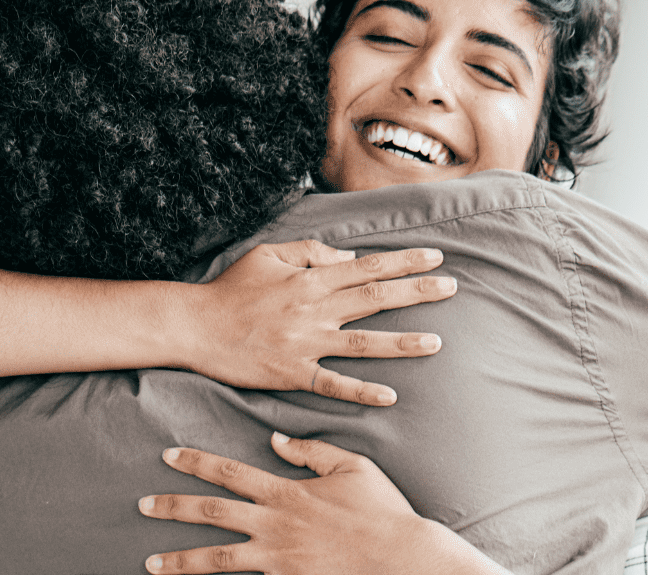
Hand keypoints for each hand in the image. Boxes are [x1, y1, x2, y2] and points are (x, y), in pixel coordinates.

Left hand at [139, 433, 497, 574]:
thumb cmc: (381, 511)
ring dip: (180, 560)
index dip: (197, 463)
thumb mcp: (352, 467)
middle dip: (173, 507)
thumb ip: (311, 452)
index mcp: (286, 493)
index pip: (230, 472)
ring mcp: (277, 559)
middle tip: (142, 504)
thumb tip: (277, 440)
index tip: (169, 455)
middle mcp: (274, 526)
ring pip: (217, 560)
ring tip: (151, 561)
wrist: (402, 558)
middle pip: (212, 513)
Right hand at [183, 241, 454, 405]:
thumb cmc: (232, 288)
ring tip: (435, 343)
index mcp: (311, 278)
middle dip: (417, 292)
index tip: (436, 258)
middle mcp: (314, 308)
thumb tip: (349, 258)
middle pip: (375, 298)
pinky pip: (332, 383)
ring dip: (401, 342)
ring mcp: (305, 342)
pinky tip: (389, 395)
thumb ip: (311, 252)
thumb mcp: (270, 254)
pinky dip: (361, 390)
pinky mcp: (293, 372)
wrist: (196, 326)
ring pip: (363, 342)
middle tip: (452, 287)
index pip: (368, 267)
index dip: (404, 262)